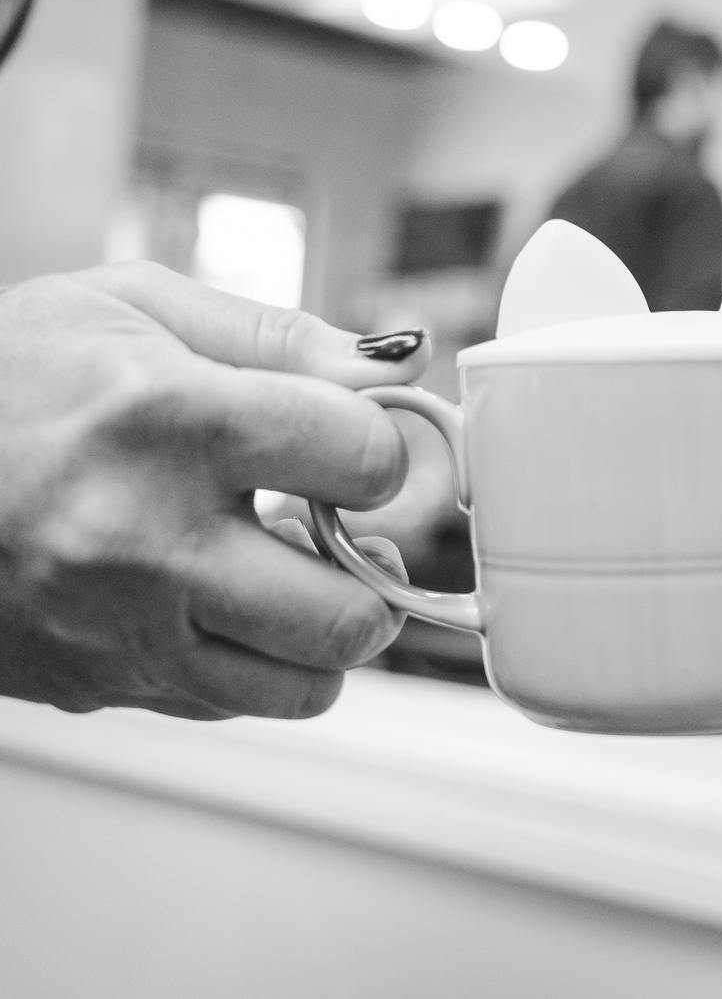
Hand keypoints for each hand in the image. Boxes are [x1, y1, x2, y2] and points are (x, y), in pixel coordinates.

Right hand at [0, 263, 429, 718]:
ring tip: (293, 572)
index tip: (352, 442)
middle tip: (342, 529)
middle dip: (371, 568)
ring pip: (304, 685)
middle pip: (351, 614)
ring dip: (324, 631)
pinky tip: (222, 598)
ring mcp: (115, 627)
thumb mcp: (134, 303)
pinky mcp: (92, 682)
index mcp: (167, 423)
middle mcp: (143, 539)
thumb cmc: (3, 375)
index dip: (381, 449)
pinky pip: (228, 703)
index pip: (366, 463)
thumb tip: (397, 373)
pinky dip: (251, 659)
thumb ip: (280, 338)